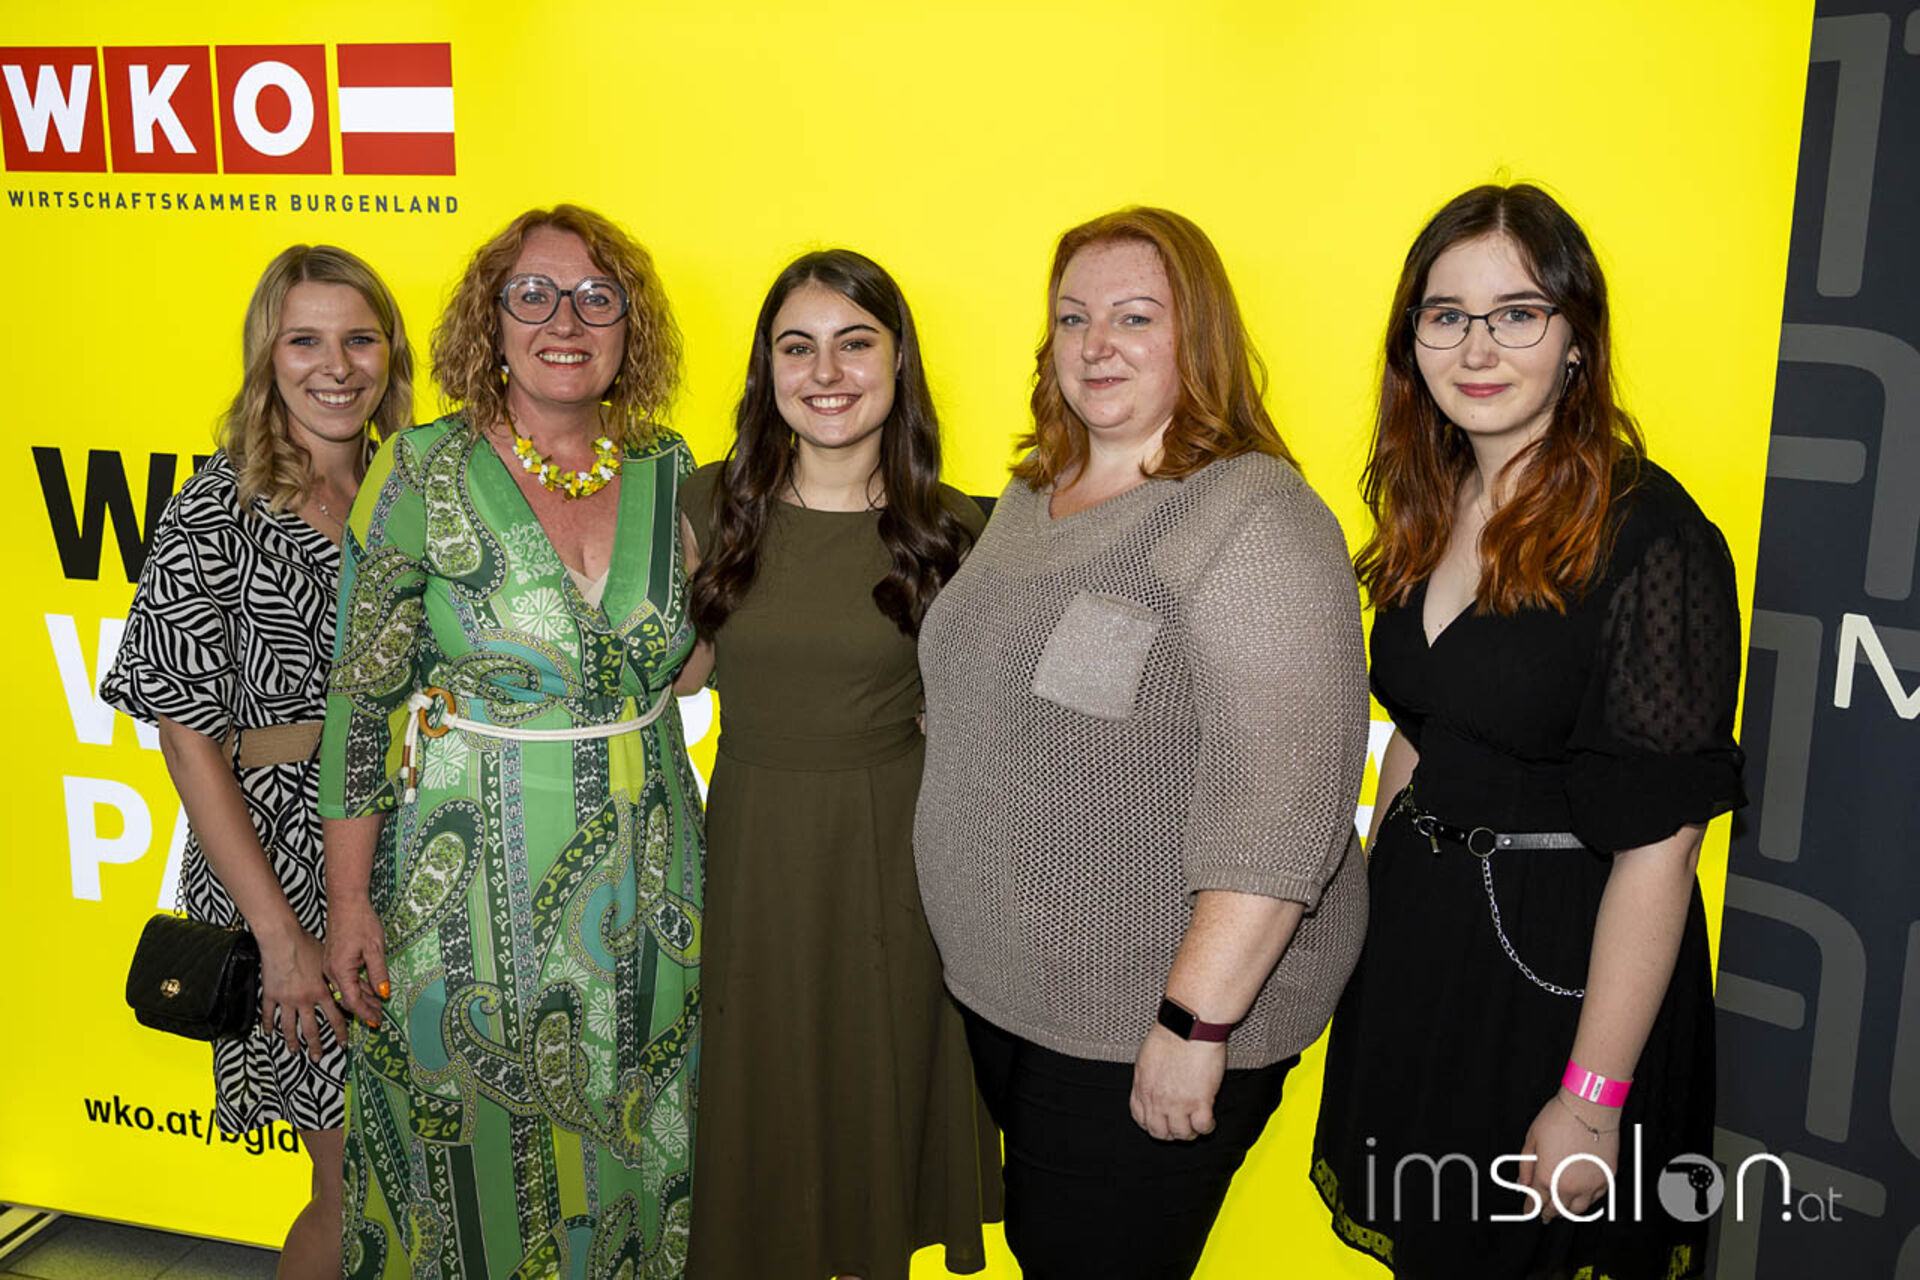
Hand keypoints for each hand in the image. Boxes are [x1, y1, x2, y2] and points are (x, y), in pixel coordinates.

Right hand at [258, 925, 348, 1059]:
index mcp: (323, 991)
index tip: (344, 1044)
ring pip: (289, 1026)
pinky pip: (269, 1014)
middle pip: (312, 1028)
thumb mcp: (331, 960)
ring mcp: (286, 999)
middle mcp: (305, 999)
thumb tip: (370, 988)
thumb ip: (348, 976)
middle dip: (316, 1046)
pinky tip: (269, 1033)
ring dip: (292, 1041)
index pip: (336, 1018)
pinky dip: (269, 1025)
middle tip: (318, 1058)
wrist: (283, 939)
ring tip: (294, 1052)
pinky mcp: (271, 994)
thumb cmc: (309, 944)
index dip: (341, 1033)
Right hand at [322, 895, 389, 1029]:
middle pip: (347, 998)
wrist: (346, 902)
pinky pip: (345, 979)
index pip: (352, 1001)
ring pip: (346, 989)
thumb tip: (384, 993)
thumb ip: (379, 973)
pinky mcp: (333, 959)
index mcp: (340, 970)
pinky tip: (370, 990)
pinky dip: (357, 986)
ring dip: (362, 998)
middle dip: (364, 1009)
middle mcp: (331, 971)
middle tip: (380, 1018)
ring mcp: (330, 965)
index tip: (377, 1021)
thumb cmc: (361, 922)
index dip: (365, 1013)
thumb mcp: (375, 949)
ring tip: (378, 1006)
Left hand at [1129, 1026, 1226, 1140]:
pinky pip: (1202, 1127)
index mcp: (1143, 1086)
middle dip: (1169, 1133)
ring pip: (1181, 1134)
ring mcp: (1178, 1103)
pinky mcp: (1200, 1101)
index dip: (1150, 1124)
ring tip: (1195, 1124)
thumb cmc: (1172, 1033)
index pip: (1140, 1118)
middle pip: (1159, 1132)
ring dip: (1189, 1132)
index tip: (1160, 1122)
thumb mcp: (1147, 1056)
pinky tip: (1209, 1120)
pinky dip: (1207, 1127)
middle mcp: (1158, 1099)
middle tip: (1179, 1126)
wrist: (1189, 1026)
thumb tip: (1153, 1083)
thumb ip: (1148, 1076)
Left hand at [1521, 1091, 1619, 1220]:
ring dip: (1567, 1211)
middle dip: (1548, 1214)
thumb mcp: (1531, 1139)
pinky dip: (1586, 1201)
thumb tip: (1524, 1181)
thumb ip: (1526, 1164)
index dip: (1530, 1208)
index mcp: (1548, 1177)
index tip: (1528, 1211)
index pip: (1536, 1201)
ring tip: (1561, 1208)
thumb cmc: (1561, 1118)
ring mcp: (1590, 1184)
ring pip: (1578, 1210)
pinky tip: (1581, 1197)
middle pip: (1557, 1209)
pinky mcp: (1606, 1178)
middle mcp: (1570, 1185)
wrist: (1589, 1108)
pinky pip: (1596, 1199)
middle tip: (1544, 1214)